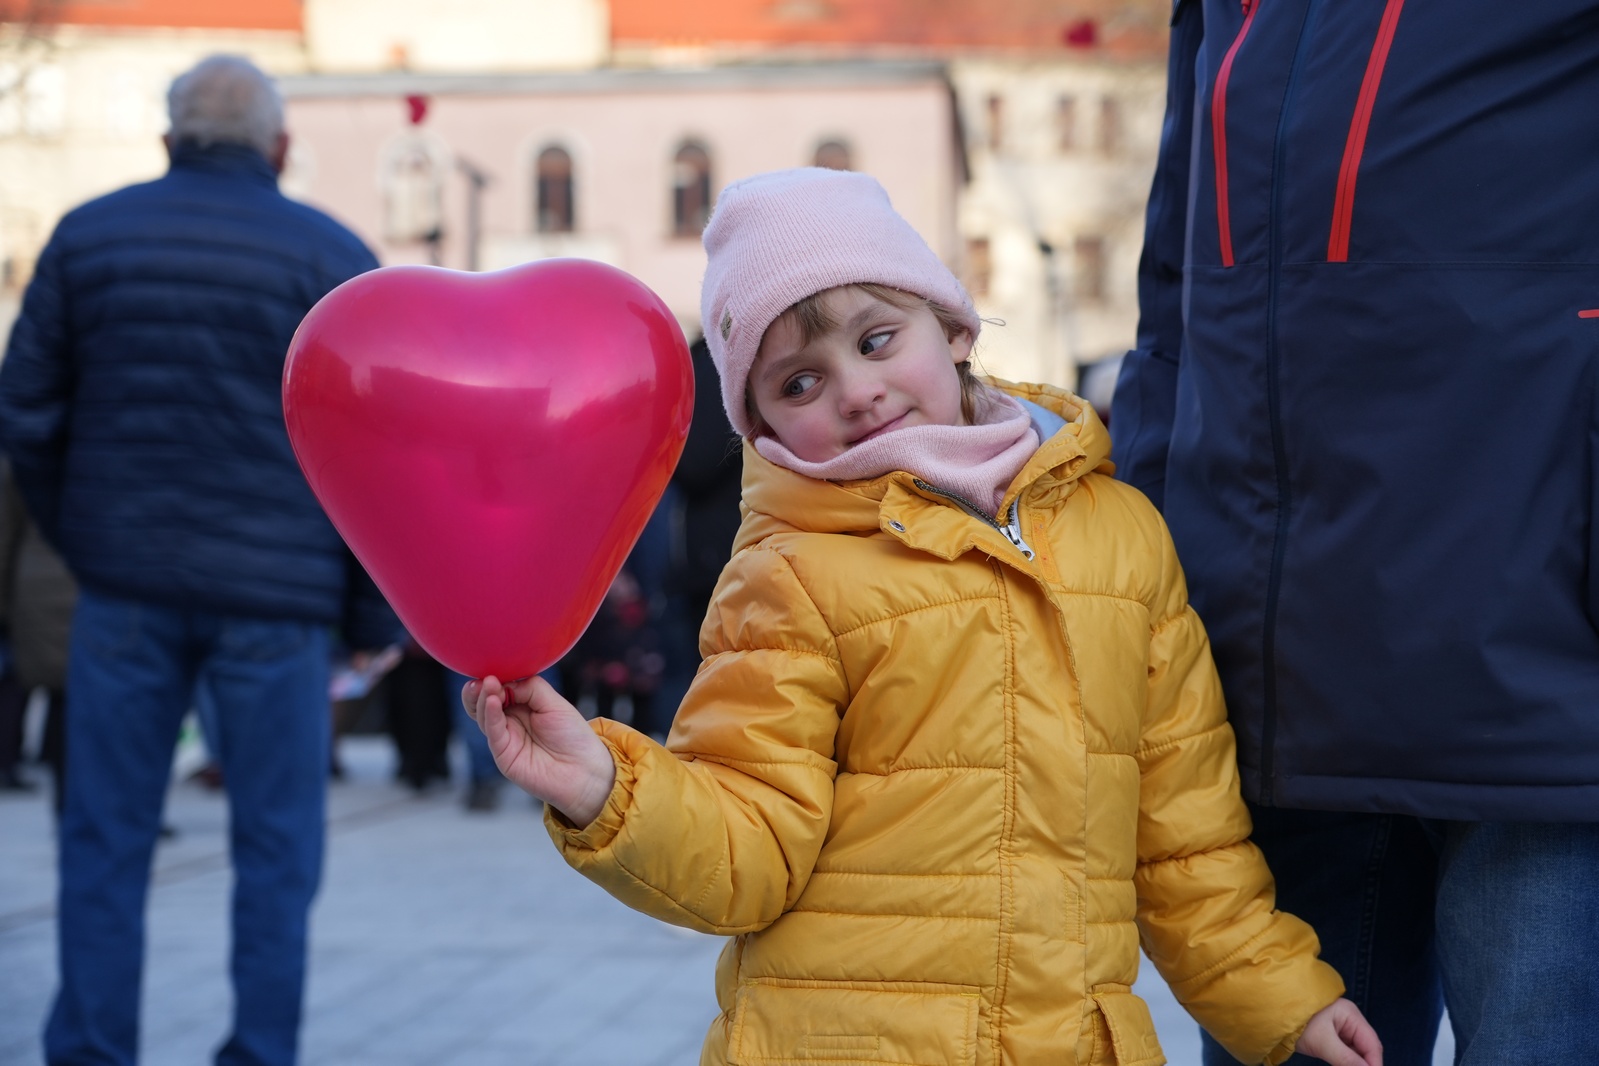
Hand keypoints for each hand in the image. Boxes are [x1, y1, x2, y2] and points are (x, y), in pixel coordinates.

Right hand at [462, 675, 616, 827]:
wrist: (584, 771)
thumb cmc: (573, 737)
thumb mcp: (554, 703)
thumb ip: (531, 688)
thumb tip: (507, 681)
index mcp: (522, 705)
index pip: (500, 687)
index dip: (495, 678)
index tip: (492, 668)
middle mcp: (510, 720)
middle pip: (485, 701)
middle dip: (480, 688)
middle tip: (482, 678)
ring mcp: (505, 737)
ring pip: (484, 715)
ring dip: (483, 698)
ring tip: (488, 684)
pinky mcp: (503, 754)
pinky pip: (493, 731)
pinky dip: (490, 715)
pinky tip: (492, 701)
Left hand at [1296, 998, 1381, 1065]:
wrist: (1270, 1010)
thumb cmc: (1297, 1021)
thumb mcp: (1322, 1042)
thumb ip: (1346, 1059)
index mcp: (1351, 1015)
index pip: (1371, 1043)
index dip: (1374, 1063)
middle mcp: (1348, 1019)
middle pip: (1366, 1047)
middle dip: (1367, 1063)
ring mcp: (1339, 1026)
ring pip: (1356, 1050)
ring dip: (1356, 1063)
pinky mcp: (1330, 1034)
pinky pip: (1345, 1050)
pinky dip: (1347, 1061)